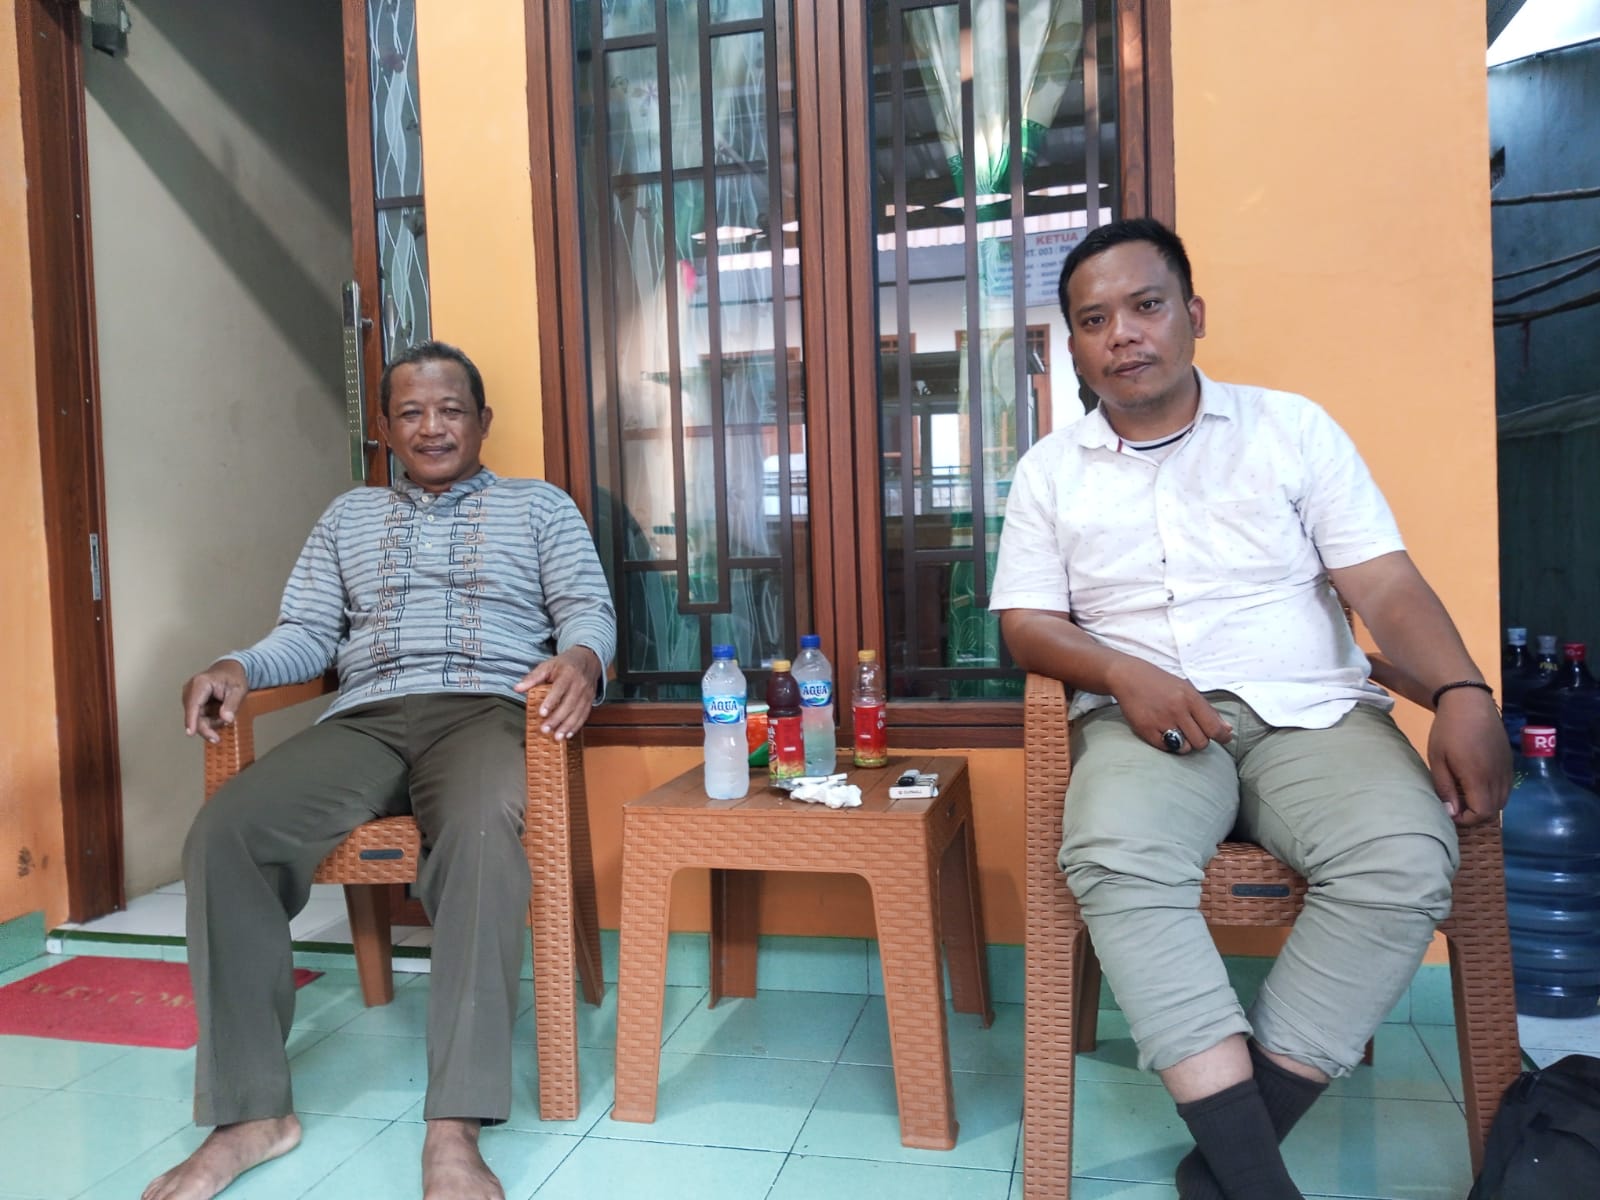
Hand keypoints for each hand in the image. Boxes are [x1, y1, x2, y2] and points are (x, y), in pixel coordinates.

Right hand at [181, 659, 249, 743]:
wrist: (229, 670)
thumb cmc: (233, 677)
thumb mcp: (239, 690)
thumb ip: (232, 704)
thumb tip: (226, 719)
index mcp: (201, 683)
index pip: (194, 705)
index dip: (191, 720)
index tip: (190, 733)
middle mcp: (191, 689)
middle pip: (193, 715)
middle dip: (207, 726)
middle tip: (219, 735)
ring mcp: (189, 696)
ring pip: (196, 718)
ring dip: (211, 722)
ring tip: (225, 712)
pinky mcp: (191, 702)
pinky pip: (198, 717)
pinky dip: (210, 718)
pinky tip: (219, 712)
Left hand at [515, 647, 601, 739]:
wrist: (587, 660)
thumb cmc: (565, 664)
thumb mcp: (547, 665)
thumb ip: (532, 677)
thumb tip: (517, 688)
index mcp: (568, 674)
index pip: (560, 689)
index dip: (551, 701)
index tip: (541, 713)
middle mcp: (579, 684)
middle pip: (569, 704)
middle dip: (557, 719)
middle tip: (545, 730)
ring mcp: (586, 694)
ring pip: (578, 712)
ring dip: (567, 726)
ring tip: (557, 737)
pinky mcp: (590, 701)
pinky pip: (584, 716)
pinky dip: (576, 727)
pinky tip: (568, 735)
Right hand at [1105, 657, 1232, 753]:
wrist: (1128, 677)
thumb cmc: (1160, 683)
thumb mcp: (1187, 690)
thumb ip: (1208, 710)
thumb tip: (1227, 729)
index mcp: (1190, 698)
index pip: (1214, 727)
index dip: (1223, 737)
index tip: (1224, 738)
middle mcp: (1177, 710)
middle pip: (1201, 741)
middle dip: (1201, 740)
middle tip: (1194, 732)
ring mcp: (1160, 721)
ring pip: (1185, 747)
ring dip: (1185, 744)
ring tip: (1178, 733)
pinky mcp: (1145, 729)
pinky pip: (1165, 748)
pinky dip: (1168, 744)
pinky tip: (1164, 733)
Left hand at [1427, 688, 1511, 824]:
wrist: (1470, 702)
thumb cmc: (1447, 730)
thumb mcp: (1438, 759)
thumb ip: (1445, 788)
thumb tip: (1452, 813)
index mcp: (1479, 778)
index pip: (1482, 813)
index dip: (1467, 820)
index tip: (1451, 813)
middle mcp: (1498, 777)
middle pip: (1494, 810)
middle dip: (1475, 815)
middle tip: (1457, 807)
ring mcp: (1507, 769)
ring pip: (1503, 800)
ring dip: (1486, 805)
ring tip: (1465, 796)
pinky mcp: (1509, 761)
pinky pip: (1506, 787)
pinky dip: (1494, 793)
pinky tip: (1477, 784)